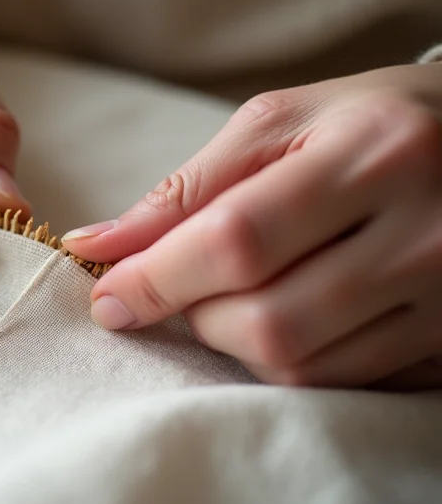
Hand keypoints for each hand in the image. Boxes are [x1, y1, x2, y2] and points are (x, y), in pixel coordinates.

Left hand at [64, 64, 441, 388]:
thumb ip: (187, 188)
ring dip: (234, 341)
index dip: (157, 278)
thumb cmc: (368, 121)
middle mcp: (423, 231)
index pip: (238, 240)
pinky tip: (282, 314)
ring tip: (235, 293)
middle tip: (183, 284)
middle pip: (267, 319)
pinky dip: (284, 358)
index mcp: (373, 153)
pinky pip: (341, 382)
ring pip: (300, 363)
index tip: (108, 297)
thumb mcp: (279, 125)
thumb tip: (95, 244)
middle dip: (195, 313)